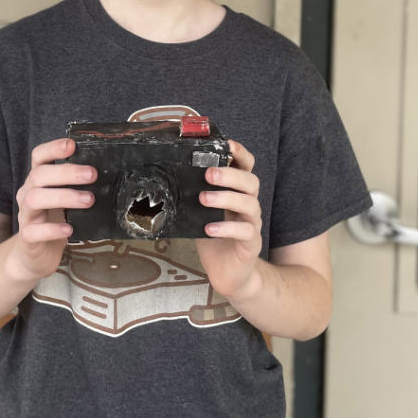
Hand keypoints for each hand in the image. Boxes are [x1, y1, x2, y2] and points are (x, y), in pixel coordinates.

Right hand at [13, 137, 95, 280]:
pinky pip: (34, 231)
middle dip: (66, 172)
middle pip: (39, 175)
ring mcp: (26, 215)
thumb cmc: (55, 221)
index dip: (53, 148)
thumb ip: (79, 186)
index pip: (39, 156)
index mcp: (38, 180)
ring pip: (35, 199)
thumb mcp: (66, 199)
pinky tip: (69, 229)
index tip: (72, 145)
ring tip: (88, 200)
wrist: (34, 256)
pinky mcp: (27, 238)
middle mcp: (28, 193)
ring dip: (63, 197)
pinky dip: (53, 229)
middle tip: (92, 175)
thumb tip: (112, 173)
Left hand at [195, 139, 262, 299]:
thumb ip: (191, 196)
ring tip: (204, 198)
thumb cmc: (213, 238)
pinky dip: (227, 228)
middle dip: (230, 174)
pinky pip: (245, 232)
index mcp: (237, 193)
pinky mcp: (250, 244)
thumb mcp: (199, 213)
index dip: (241, 154)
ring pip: (250, 204)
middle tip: (208, 173)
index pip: (246, 167)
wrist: (229, 273)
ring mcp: (252, 224)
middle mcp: (248, 205)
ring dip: (226, 198)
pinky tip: (209, 229)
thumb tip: (166, 178)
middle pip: (251, 182)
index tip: (228, 144)